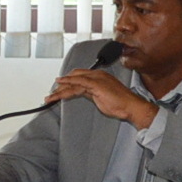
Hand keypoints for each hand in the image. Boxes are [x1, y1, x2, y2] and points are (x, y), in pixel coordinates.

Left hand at [44, 69, 158, 128]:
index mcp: (100, 76)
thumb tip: (82, 93)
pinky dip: (67, 87)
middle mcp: (97, 75)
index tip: (59, 88)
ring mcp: (96, 79)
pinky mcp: (96, 85)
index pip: (80, 76)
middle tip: (52, 93)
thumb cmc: (120, 103)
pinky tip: (59, 91)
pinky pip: (77, 84)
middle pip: (74, 77)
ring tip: (50, 97)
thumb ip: (91, 93)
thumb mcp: (102, 97)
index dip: (68, 81)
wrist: (131, 106)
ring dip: (60, 89)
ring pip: (73, 81)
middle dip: (62, 85)